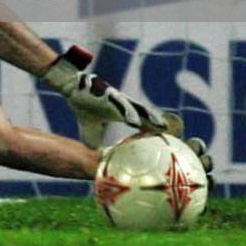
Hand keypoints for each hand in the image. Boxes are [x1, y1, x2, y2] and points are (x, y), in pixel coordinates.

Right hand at [40, 46, 169, 133]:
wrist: (72, 88)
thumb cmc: (84, 104)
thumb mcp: (90, 129)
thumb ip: (94, 141)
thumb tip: (95, 158)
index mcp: (124, 112)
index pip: (145, 122)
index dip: (156, 129)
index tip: (169, 140)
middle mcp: (125, 105)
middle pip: (147, 115)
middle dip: (160, 123)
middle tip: (173, 133)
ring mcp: (119, 100)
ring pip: (138, 110)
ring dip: (150, 118)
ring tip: (162, 127)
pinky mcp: (110, 96)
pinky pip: (122, 105)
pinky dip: (129, 113)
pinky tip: (136, 122)